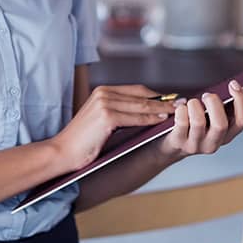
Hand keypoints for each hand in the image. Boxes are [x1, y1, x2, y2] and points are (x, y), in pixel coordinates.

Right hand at [51, 85, 176, 171]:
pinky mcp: (107, 117)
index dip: (156, 95)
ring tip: (176, 112)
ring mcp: (105, 103)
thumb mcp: (100, 120)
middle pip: (141, 95)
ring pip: (141, 105)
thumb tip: (146, 113)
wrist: (62, 152)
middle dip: (163, 100)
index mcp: (102, 91)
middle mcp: (104, 93)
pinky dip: (151, 118)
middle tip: (180, 103)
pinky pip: (136, 117)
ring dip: (161, 109)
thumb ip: (118, 111)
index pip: (136, 90)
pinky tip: (162, 120)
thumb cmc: (82, 141)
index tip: (171, 99)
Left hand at [157, 79, 242, 160]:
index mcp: (227, 134)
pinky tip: (180, 108)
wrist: (172, 145)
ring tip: (191, 102)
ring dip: (195, 106)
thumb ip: (219, 106)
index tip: (233, 84)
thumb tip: (223, 88)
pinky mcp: (179, 142)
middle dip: (214, 104)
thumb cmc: (194, 123)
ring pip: (199, 123)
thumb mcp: (210, 117)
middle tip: (206, 95)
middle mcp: (214, 143)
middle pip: (221, 124)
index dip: (241, 100)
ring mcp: (196, 145)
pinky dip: (181, 110)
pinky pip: (181, 122)